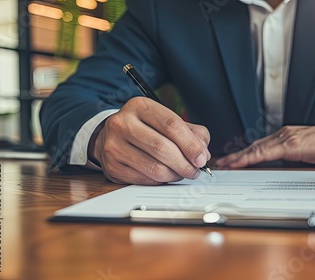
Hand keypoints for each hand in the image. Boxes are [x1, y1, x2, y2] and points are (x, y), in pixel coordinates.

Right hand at [89, 97, 210, 184]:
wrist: (112, 137)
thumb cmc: (147, 129)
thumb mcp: (168, 121)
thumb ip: (192, 133)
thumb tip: (202, 154)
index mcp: (140, 106)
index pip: (171, 125)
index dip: (190, 144)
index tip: (201, 158)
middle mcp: (123, 123)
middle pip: (162, 148)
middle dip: (185, 164)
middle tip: (195, 171)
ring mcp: (114, 145)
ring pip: (155, 168)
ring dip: (175, 174)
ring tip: (182, 173)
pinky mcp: (112, 166)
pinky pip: (145, 179)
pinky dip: (161, 181)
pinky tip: (165, 175)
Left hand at [216, 118, 314, 167]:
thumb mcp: (309, 153)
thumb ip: (296, 158)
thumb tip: (286, 170)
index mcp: (287, 137)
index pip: (260, 146)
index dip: (244, 154)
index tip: (232, 161)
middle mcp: (283, 135)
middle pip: (254, 147)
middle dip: (236, 156)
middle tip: (221, 163)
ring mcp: (286, 138)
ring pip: (256, 148)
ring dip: (238, 157)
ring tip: (225, 165)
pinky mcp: (291, 144)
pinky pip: (265, 152)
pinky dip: (250, 158)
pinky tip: (240, 162)